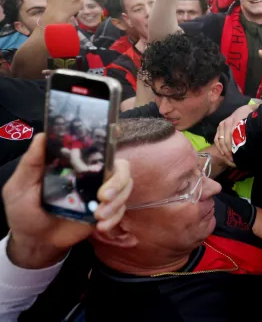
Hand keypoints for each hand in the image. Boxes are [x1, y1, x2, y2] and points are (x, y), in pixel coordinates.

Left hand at [4, 134, 132, 268]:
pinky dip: (115, 218)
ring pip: (125, 188)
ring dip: (117, 202)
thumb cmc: (23, 210)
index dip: (111, 142)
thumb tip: (42, 135)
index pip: (100, 149)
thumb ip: (31, 162)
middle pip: (121, 169)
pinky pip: (120, 211)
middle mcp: (92, 176)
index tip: (113, 144)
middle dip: (118, 182)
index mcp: (75, 165)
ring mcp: (100, 194)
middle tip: (103, 196)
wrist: (33, 241)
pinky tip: (101, 226)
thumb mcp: (21, 185)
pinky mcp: (104, 212)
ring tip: (99, 216)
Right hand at [214, 104, 255, 166]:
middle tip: (235, 160)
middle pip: (227, 139)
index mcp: (238, 118)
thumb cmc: (253, 115)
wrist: (246, 109)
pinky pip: (216, 138)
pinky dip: (219, 147)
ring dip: (225, 151)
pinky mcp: (219, 126)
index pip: (234, 135)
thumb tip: (260, 129)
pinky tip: (223, 154)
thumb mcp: (256, 117)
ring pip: (221, 140)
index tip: (239, 156)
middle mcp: (229, 121)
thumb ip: (258, 123)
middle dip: (230, 151)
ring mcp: (223, 124)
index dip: (236, 147)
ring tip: (230, 159)